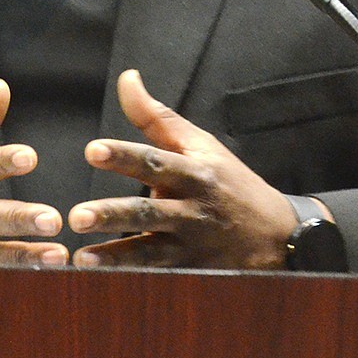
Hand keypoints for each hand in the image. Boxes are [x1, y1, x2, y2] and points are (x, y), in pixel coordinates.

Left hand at [68, 69, 295, 269]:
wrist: (280, 235)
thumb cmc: (227, 180)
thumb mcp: (198, 143)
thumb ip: (155, 115)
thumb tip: (127, 77)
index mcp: (194, 171)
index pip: (155, 160)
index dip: (123, 155)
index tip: (92, 150)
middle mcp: (193, 208)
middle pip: (149, 211)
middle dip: (112, 214)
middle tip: (77, 216)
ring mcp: (193, 244)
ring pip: (150, 251)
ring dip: (114, 256)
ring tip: (80, 258)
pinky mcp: (192, 271)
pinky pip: (157, 276)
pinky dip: (129, 279)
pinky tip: (98, 281)